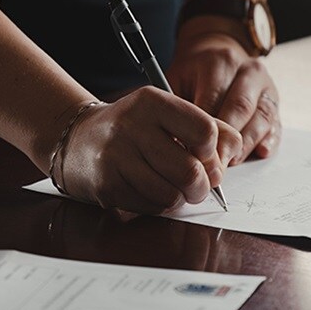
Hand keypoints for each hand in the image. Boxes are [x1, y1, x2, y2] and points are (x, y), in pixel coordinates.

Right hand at [57, 87, 242, 213]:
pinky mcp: (106, 185)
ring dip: (179, 198)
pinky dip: (158, 205)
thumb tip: (233, 152)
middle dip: (202, 186)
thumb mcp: (166, 114)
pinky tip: (149, 190)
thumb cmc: (133, 128)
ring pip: (172, 195)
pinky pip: (150, 207)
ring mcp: (116, 157)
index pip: (204, 131)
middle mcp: (132, 126)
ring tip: (172, 187)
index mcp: (152, 102)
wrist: (77, 139)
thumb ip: (207, 126)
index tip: (204, 155)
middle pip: (191, 171)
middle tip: (197, 185)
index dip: (213, 152)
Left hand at [168, 30, 281, 162]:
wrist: (218, 53)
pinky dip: (270, 140)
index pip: (213, 99)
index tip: (192, 153)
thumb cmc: (193, 74)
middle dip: (226, 141)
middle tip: (213, 166)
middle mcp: (248, 71)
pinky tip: (260, 152)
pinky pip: (276, 124)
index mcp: (221, 62)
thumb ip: (177, 107)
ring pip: (261, 118)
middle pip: (240, 109)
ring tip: (230, 163)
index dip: (203, 130)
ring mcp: (266, 86)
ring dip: (246, 145)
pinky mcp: (275, 102)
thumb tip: (176, 143)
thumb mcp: (178, 79)